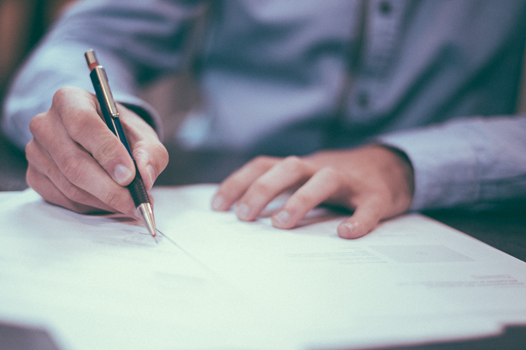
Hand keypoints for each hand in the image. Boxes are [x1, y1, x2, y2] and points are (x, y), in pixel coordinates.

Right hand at [25, 86, 167, 214]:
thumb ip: (150, 153)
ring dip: (104, 201)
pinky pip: (64, 199)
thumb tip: (144, 177)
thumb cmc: (120, 133)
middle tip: (135, 203)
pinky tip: (109, 202)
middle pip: (74, 163)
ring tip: (130, 204)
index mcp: (70, 100)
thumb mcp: (143, 135)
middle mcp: (45, 123)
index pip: (83, 124)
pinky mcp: (34, 176)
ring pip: (70, 186)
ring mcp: (36, 151)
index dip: (107, 152)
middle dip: (109, 189)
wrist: (100, 138)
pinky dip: (91, 206)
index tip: (129, 176)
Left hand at [211, 145, 413, 238]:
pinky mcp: (377, 196)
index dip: (238, 182)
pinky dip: (358, 219)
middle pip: (289, 168)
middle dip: (263, 189)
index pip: (263, 165)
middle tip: (244, 217)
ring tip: (281, 224)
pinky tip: (346, 233)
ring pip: (324, 180)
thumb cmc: (338, 180)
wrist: (392, 167)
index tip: (217, 206)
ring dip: (300, 199)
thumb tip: (240, 214)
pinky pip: (368, 207)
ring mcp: (350, 181)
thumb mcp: (305, 179)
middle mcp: (321, 168)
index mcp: (300, 167)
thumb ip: (280, 190)